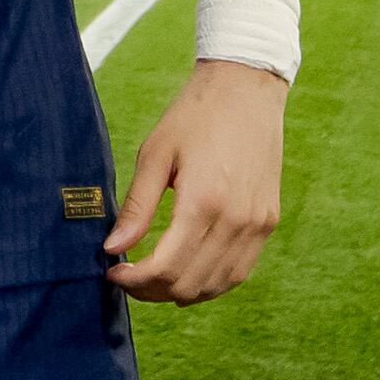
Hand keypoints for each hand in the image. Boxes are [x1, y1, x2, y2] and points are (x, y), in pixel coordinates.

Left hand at [103, 59, 284, 304]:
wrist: (246, 88)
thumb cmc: (195, 115)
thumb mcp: (155, 153)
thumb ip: (136, 206)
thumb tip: (112, 248)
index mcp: (203, 201)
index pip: (165, 268)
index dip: (134, 281)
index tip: (113, 273)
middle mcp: (236, 220)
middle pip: (189, 285)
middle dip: (152, 290)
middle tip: (129, 276)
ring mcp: (257, 224)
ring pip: (216, 286)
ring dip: (181, 291)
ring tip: (154, 277)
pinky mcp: (268, 222)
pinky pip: (239, 271)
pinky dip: (211, 282)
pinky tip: (188, 272)